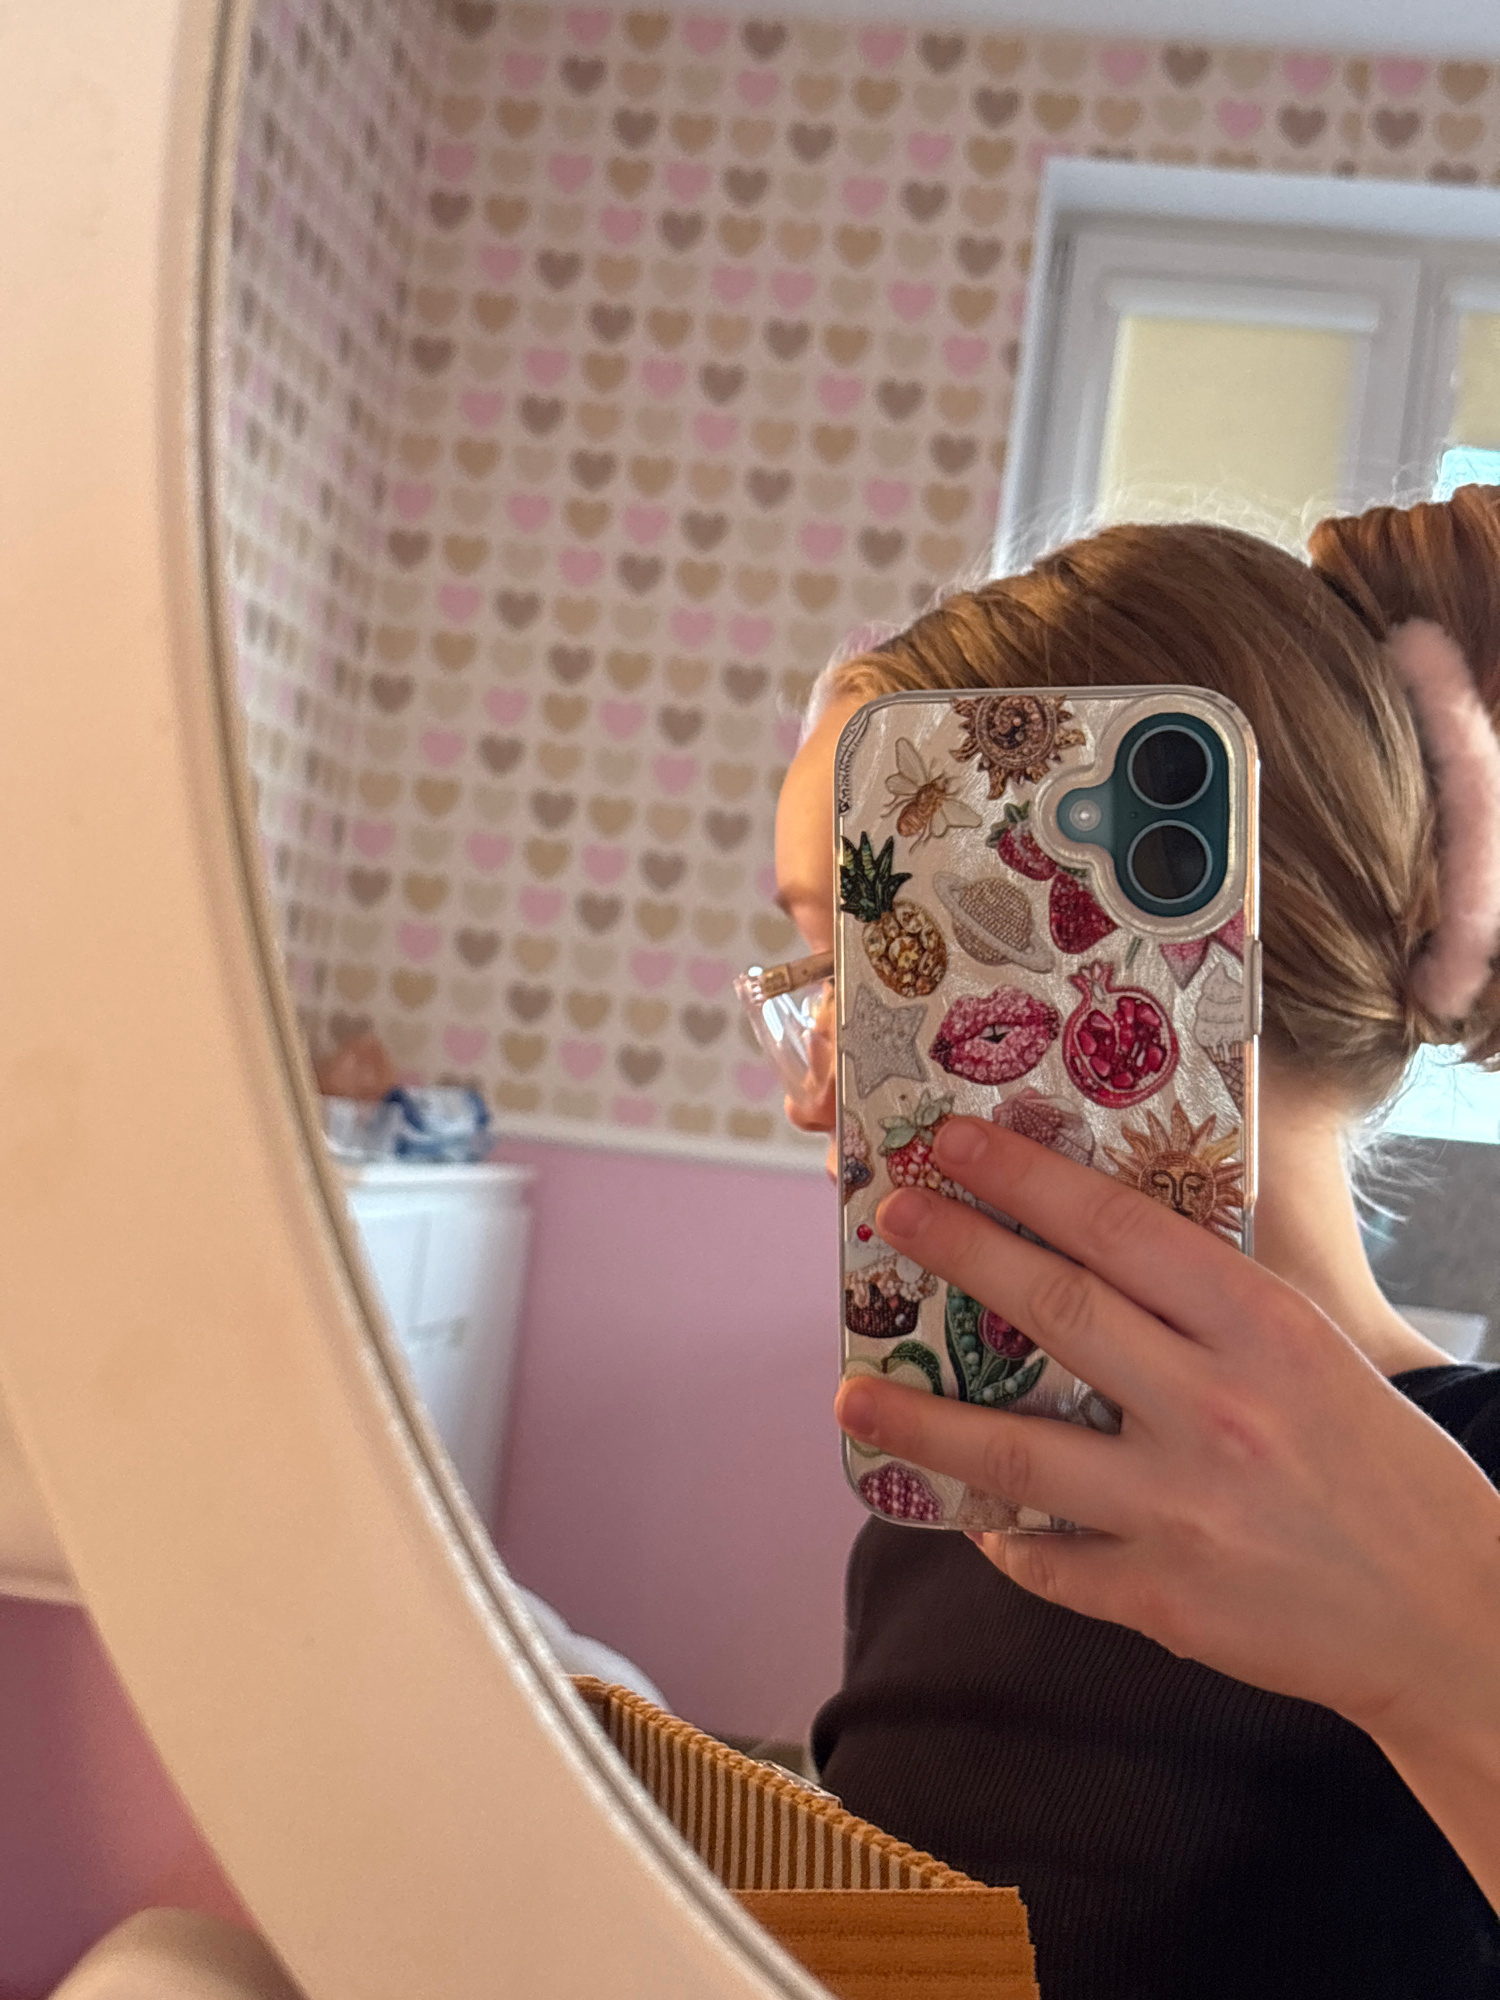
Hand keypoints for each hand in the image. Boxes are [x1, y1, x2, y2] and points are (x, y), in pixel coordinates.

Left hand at [834, 1116, 1499, 1749]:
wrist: (1451, 1615)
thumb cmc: (1380, 1465)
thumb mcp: (1310, 1352)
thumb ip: (1209, 1306)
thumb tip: (1087, 1247)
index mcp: (1260, 1327)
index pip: (1118, 1227)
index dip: (1022, 1177)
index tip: (950, 1143)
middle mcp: (1213, 1406)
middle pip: (1053, 1310)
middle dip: (956, 1252)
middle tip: (888, 1216)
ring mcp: (1181, 1506)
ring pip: (1014, 1450)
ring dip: (920, 1422)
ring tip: (852, 1400)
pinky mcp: (1162, 1597)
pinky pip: (1048, 1559)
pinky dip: (1000, 1536)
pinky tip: (969, 1518)